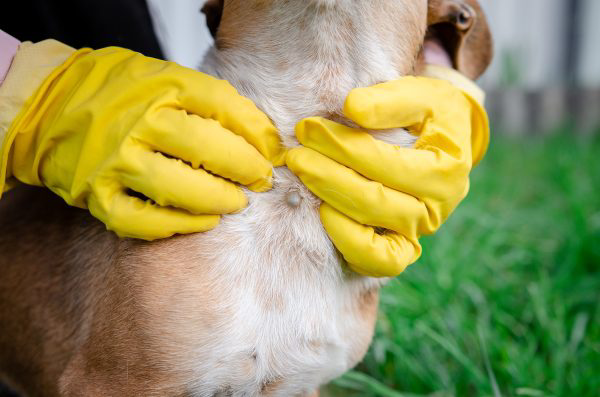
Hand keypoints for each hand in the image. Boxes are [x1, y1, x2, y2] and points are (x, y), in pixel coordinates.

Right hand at [3, 46, 283, 238]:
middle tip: (261, 181)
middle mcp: (138, 122)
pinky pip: (142, 221)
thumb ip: (210, 101)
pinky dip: (176, 226)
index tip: (272, 151)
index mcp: (160, 87)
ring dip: (217, 201)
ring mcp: (115, 160)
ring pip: (178, 189)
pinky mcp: (97, 194)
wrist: (50, 104)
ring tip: (236, 203)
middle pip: (207, 149)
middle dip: (245, 170)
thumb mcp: (165, 77)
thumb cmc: (119, 91)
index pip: (224, 107)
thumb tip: (263, 137)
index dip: (257, 133)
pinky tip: (201, 222)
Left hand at [287, 73, 488, 276]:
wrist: (443, 141)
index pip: (386, 163)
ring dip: (330, 205)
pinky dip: (348, 243)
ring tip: (303, 178)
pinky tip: (322, 212)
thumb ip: (388, 100)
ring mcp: (418, 233)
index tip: (307, 128)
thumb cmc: (429, 115)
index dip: (341, 146)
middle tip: (296, 156)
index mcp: (447, 169)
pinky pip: (375, 262)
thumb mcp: (420, 95)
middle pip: (373, 201)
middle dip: (326, 176)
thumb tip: (351, 108)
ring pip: (370, 235)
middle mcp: (436, 209)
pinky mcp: (402, 249)